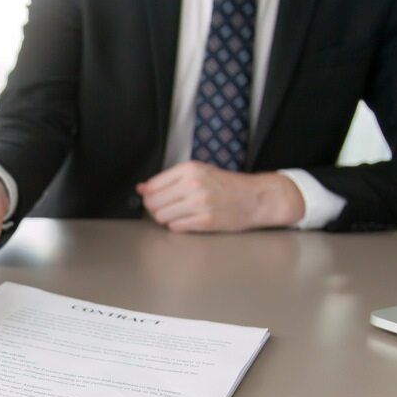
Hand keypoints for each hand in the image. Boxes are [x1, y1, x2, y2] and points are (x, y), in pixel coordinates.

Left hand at [136, 161, 304, 231]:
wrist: (256, 198)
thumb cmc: (227, 185)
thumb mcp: (199, 172)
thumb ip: (169, 180)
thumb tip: (141, 188)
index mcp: (189, 169)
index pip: (152, 186)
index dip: (149, 195)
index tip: (154, 198)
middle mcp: (193, 184)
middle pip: (153, 203)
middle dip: (155, 208)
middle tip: (167, 208)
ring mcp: (199, 204)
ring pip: (161, 217)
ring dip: (166, 218)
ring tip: (179, 214)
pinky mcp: (205, 221)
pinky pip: (176, 227)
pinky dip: (178, 225)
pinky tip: (188, 220)